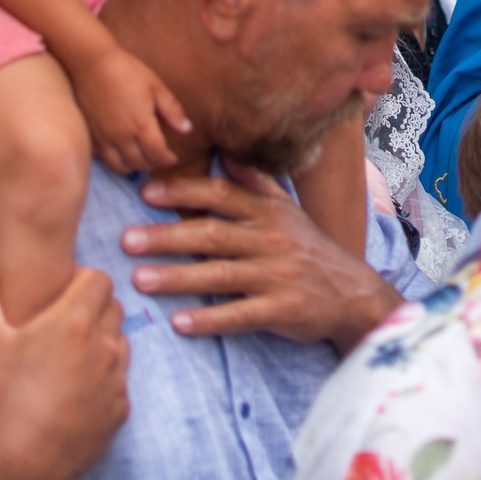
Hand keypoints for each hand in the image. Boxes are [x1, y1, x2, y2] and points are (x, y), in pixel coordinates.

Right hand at [0, 243, 130, 479]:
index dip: (78, 281)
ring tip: (63, 358)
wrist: (17, 474)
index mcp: (75, 322)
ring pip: (120, 344)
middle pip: (113, 309)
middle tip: (56, 324)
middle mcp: (104, 347)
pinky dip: (103, 380)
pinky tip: (71, 392)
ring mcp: (115, 382)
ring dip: (100, 343)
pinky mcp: (118, 414)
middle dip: (91, 309)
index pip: (99, 278)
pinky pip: (119, 383)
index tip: (56, 294)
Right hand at [67, 37, 192, 172]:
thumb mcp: (155, 86)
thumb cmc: (126, 71)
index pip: (157, 154)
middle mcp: (121, 136)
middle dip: (153, 164)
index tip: (172, 158)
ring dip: (134, 166)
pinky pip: (103, 159)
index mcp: (141, 124)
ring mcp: (103, 138)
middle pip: (140, 163)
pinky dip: (114, 161)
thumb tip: (187, 129)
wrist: (91, 63)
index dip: (167, 160)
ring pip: (120, 166)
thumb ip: (172, 110)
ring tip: (141, 159)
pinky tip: (121, 153)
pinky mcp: (90, 135)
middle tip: (159, 158)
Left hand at [121, 162, 401, 351]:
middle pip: (212, 233)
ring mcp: (278, 275)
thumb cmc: (311, 251)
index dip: (183, 191)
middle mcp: (271, 239)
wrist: (354, 294)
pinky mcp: (283, 309)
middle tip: (126, 240)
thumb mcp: (288, 212)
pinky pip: (240, 315)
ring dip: (178, 277)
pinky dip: (209, 319)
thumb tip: (224, 155)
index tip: (145, 192)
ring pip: (220, 274)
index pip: (221, 195)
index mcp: (268, 212)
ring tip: (139, 280)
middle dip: (167, 236)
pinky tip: (179, 323)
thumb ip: (255, 183)